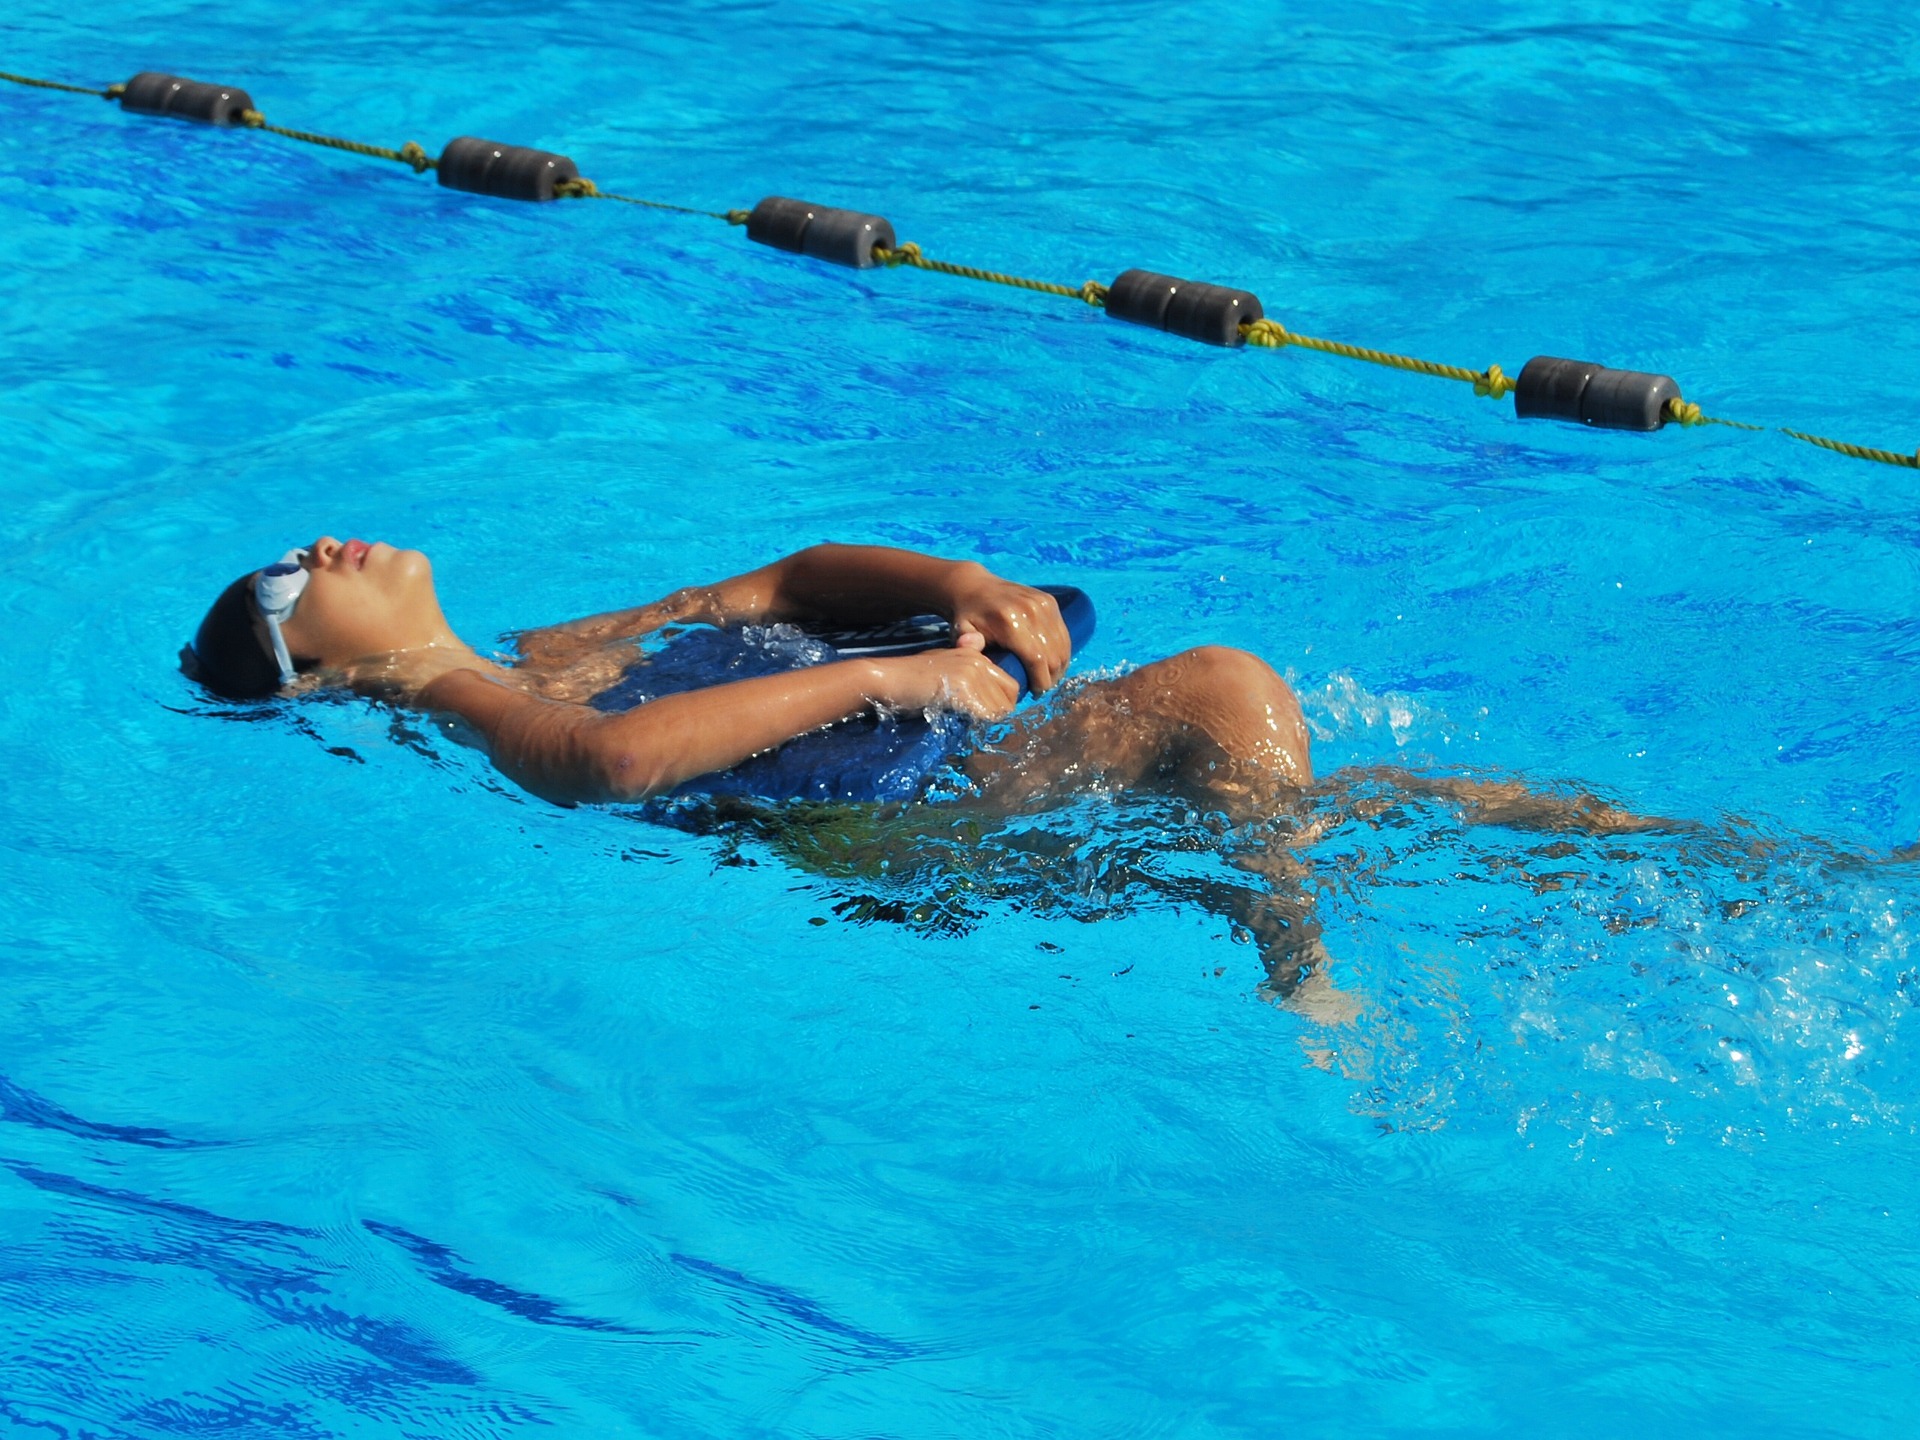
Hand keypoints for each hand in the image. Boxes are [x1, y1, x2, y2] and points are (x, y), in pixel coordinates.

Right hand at [870, 647, 1019, 720]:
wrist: (888, 679)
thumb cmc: (910, 678)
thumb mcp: (942, 667)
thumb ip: (965, 676)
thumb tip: (983, 699)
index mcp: (976, 655)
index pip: (1009, 684)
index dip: (1001, 703)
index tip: (987, 713)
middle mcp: (979, 662)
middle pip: (1009, 698)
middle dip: (997, 714)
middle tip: (976, 721)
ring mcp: (972, 675)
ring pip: (999, 710)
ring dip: (985, 721)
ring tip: (963, 719)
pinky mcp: (964, 691)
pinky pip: (986, 716)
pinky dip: (976, 724)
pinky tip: (959, 720)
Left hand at [946, 564, 1070, 692]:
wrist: (975, 587)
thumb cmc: (967, 616)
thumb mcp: (961, 632)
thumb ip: (965, 643)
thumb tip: (971, 646)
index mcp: (1009, 622)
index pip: (1036, 659)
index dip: (1041, 681)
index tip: (1036, 693)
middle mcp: (1030, 611)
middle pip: (1053, 655)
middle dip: (1051, 677)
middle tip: (1041, 688)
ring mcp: (1043, 604)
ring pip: (1062, 646)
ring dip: (1059, 666)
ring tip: (1048, 677)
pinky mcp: (1050, 601)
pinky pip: (1064, 633)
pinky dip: (1062, 651)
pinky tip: (1053, 662)